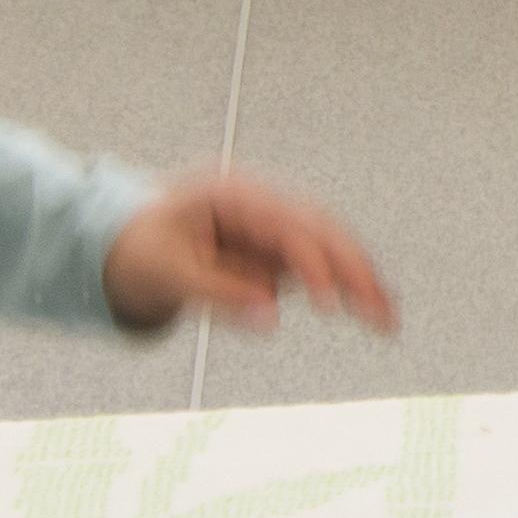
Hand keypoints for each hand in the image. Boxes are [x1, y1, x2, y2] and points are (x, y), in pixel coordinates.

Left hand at [102, 169, 399, 339]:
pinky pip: (321, 267)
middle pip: (324, 232)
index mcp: (235, 198)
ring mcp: (275, 228)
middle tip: (382, 310)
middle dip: (355, 269)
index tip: (328, 303)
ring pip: (332, 249)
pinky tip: (372, 310)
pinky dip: (348, 286)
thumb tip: (271, 318)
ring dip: (362, 279)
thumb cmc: (142, 250)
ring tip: (389, 319)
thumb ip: (217, 295)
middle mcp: (265, 207)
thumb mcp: (167, 274)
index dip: (313, 264)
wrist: (129, 241)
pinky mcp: (278, 251)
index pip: (289, 229)